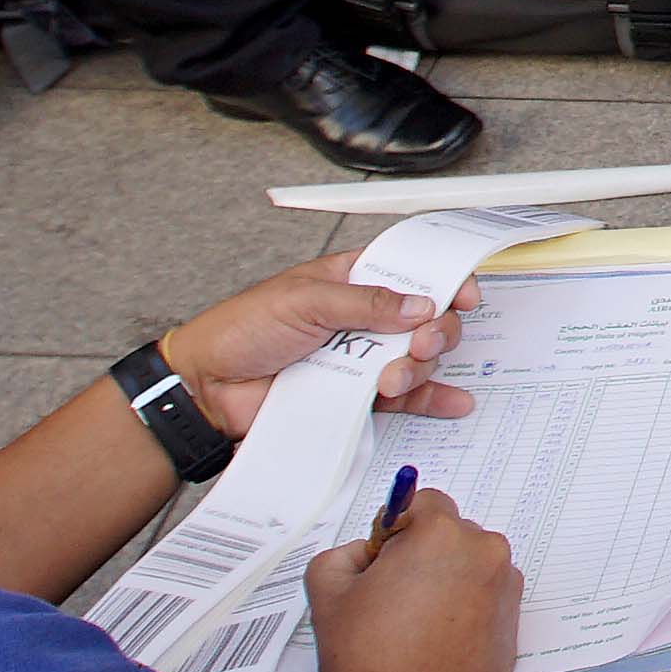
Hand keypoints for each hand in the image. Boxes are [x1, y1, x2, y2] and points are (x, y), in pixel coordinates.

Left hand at [164, 257, 475, 439]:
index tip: (462, 296)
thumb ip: (366, 303)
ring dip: (418, 368)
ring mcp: (362, 357)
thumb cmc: (241, 329)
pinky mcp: (357, 396)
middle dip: (435, 331)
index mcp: (351, 279)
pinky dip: (432, 398)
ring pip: (417, 358)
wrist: (208, 388)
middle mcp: (364, 317)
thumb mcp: (303, 300)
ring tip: (389, 380)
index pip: (411, 270)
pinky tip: (452, 401)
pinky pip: (404, 398)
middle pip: (426, 317)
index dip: (443, 279)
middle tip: (419, 344)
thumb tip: (420, 305)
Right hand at [298, 489, 521, 671]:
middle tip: (393, 597)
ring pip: (470, 567)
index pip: (422, 503)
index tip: (380, 562)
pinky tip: (438, 641)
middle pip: (451, 535)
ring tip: (415, 624)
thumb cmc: (368, 657)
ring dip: (447, 581)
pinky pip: (486, 599)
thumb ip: (342, 554)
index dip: (395, 530)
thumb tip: (363, 553)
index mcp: (442, 533)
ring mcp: (505, 589)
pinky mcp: (514, 624)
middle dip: (423, 555)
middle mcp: (484, 552)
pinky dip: (466, 609)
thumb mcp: (328, 592)